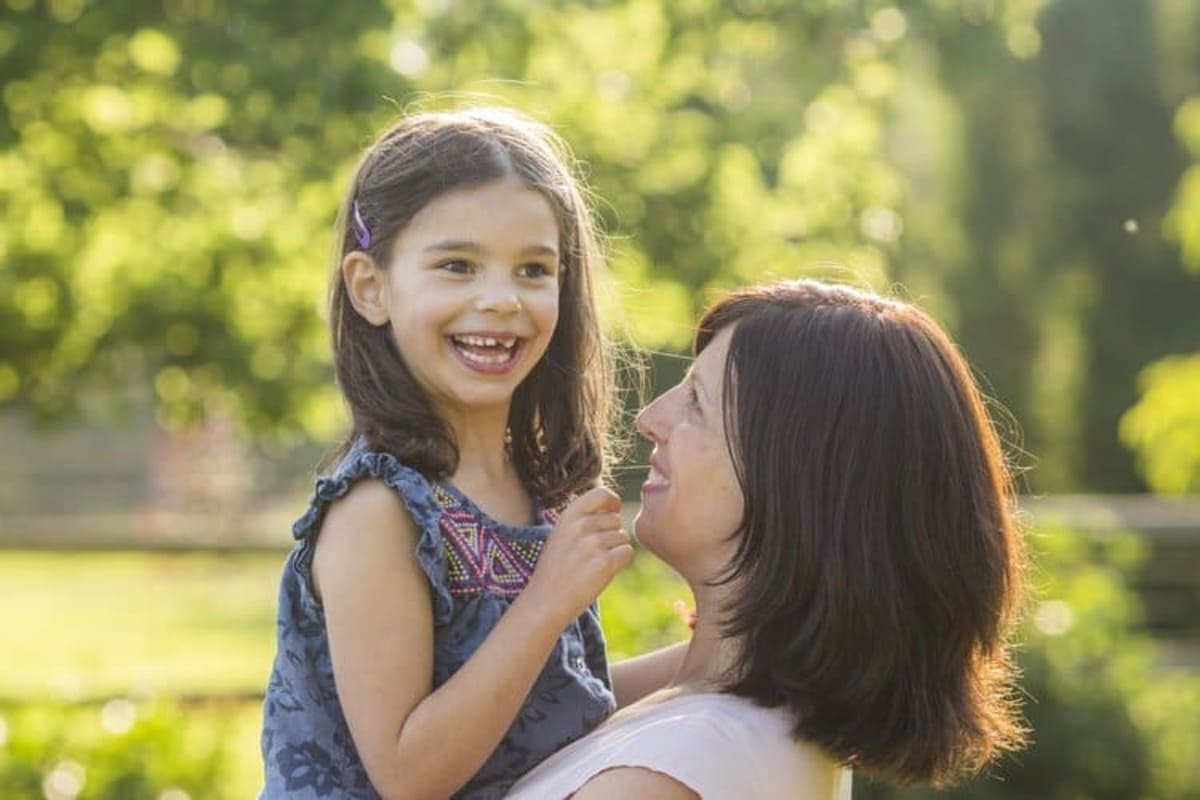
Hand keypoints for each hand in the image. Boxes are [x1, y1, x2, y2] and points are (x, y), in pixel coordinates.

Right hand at [523, 486, 633, 627]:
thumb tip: (614, 508)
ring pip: (622, 537)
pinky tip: (603, 571)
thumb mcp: (561, 534)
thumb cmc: (556, 569)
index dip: (612, 502)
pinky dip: (621, 562)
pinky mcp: (604, 563)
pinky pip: (627, 552)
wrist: (545, 600)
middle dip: (611, 535)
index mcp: (568, 515)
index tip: (612, 513)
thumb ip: (583, 519)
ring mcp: (592, 544)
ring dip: (615, 551)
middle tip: (593, 554)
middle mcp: (580, 526)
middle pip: (616, 520)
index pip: (602, 494)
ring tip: (593, 564)